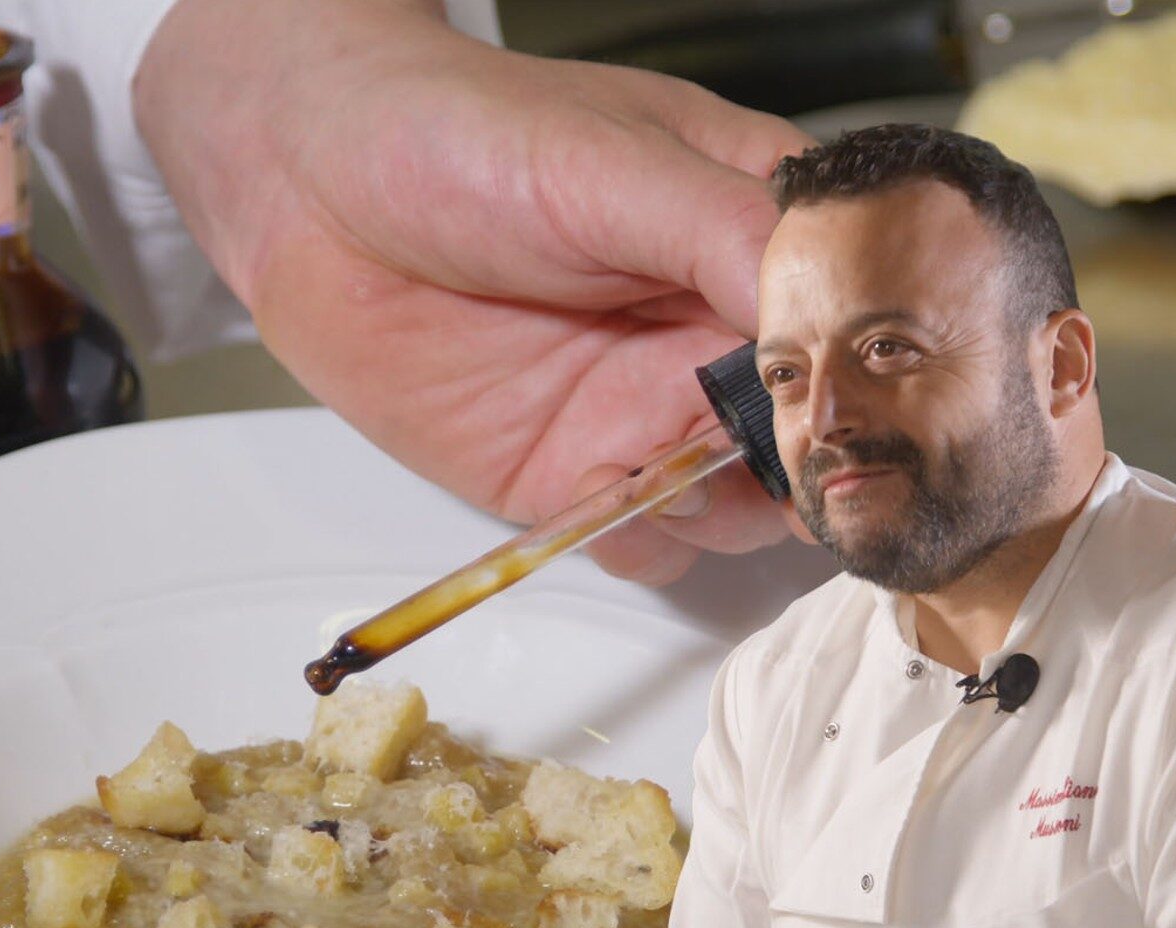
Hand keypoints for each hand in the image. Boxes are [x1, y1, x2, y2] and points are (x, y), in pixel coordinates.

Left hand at [138, 0, 809, 582]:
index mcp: (748, 237)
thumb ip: (724, 233)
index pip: (855, 324)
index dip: (869, 374)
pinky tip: (604, 503)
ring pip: (740, 506)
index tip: (851, 405)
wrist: (307, 183)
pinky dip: (642, 544)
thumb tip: (823, 310)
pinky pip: (641, 539)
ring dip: (727, 514)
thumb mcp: (609, 162)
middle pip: (813, 435)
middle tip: (771, 470)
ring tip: (670, 475)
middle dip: (809, 468)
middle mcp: (706, 334)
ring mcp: (640, 409)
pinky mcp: (567, 471)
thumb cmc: (456, 135)